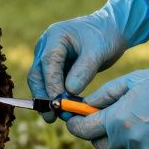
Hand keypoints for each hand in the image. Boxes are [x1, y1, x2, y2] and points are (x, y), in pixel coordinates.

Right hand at [27, 0, 148, 121]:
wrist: (110, 31)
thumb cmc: (105, 36)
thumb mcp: (98, 51)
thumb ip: (84, 70)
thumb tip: (69, 91)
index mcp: (55, 36)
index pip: (48, 62)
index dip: (51, 83)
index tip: (58, 101)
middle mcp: (46, 46)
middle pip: (37, 74)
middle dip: (43, 95)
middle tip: (51, 116)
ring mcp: (49, 57)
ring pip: (41, 81)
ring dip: (46, 100)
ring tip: (55, 118)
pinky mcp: (55, 68)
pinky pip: (50, 84)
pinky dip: (54, 97)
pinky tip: (62, 110)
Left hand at [64, 61, 148, 148]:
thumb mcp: (132, 81)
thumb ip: (104, 95)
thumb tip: (85, 104)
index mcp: (118, 121)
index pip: (83, 130)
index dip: (75, 123)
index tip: (73, 116)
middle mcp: (128, 142)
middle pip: (98, 143)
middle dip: (95, 130)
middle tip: (100, 113)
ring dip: (116, 136)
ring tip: (129, 114)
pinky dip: (135, 141)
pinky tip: (146, 123)